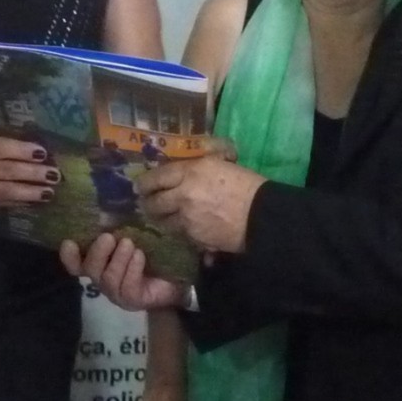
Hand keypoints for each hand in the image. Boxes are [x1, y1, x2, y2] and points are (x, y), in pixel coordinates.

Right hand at [0, 128, 57, 210]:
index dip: (21, 151)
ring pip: (3, 192)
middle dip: (32, 175)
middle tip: (54, 176)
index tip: (43, 152)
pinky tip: (32, 201)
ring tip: (48, 192)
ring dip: (29, 193)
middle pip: (5, 172)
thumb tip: (28, 145)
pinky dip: (16, 202)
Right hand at [59, 235, 186, 311]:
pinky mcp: (132, 301)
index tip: (69, 241)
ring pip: (106, 279)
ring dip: (118, 259)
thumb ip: (119, 227)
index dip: (69, 256)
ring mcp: (116, 292)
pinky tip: (140, 256)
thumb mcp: (135, 235)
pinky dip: (132, 269)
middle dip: (97, 252)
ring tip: (130, 244)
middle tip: (109, 237)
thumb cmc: (154, 250)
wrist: (180, 272)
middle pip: (88, 270)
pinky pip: (126, 288)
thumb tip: (108, 208)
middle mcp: (103, 278)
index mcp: (100, 262)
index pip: (75, 264)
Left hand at [137, 156, 262, 254]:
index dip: (144, 183)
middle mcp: (183, 194)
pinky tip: (183, 228)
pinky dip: (178, 231)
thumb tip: (187, 165)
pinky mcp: (194, 237)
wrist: (261, 216)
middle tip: (147, 203)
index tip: (140, 186)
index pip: (156, 177)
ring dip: (161, 219)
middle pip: (154, 202)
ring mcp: (187, 218)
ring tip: (162, 218)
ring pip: (164, 221)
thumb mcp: (222, 163)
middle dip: (148, 204)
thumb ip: (199, 164)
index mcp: (190, 171)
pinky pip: (179, 233)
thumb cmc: (246, 185)